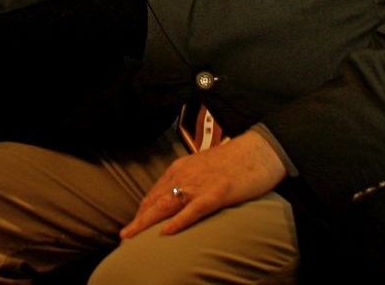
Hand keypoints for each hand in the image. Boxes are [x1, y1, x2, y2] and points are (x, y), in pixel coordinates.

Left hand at [119, 130, 287, 237]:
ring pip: (167, 205)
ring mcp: (200, 184)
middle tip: (124, 235)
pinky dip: (179, 221)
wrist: (260, 149)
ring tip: (132, 236)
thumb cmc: (235, 161)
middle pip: (155, 199)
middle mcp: (185, 174)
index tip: (135, 224)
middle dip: (138, 218)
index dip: (143, 209)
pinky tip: (166, 232)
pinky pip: (194, 209)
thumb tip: (178, 197)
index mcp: (181, 168)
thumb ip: (190, 180)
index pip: (155, 192)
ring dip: (147, 221)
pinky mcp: (217, 193)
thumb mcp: (205, 168)